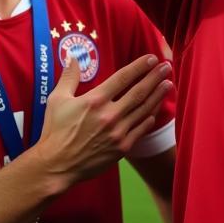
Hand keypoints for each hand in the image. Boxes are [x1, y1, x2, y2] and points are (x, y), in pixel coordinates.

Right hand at [35, 53, 171, 186]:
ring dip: (158, 95)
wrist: (55, 166)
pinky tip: (155, 110)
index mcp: (95, 100)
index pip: (123, 77)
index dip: (139, 66)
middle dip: (155, 77)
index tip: (151, 58)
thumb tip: (72, 56)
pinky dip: (149, 118)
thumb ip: (69, 77)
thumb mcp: (57, 100)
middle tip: (167, 67)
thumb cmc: (55, 131)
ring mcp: (118, 132)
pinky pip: (141, 129)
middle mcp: (110, 114)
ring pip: (143, 109)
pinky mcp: (121, 148)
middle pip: (139, 91)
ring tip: (168, 84)